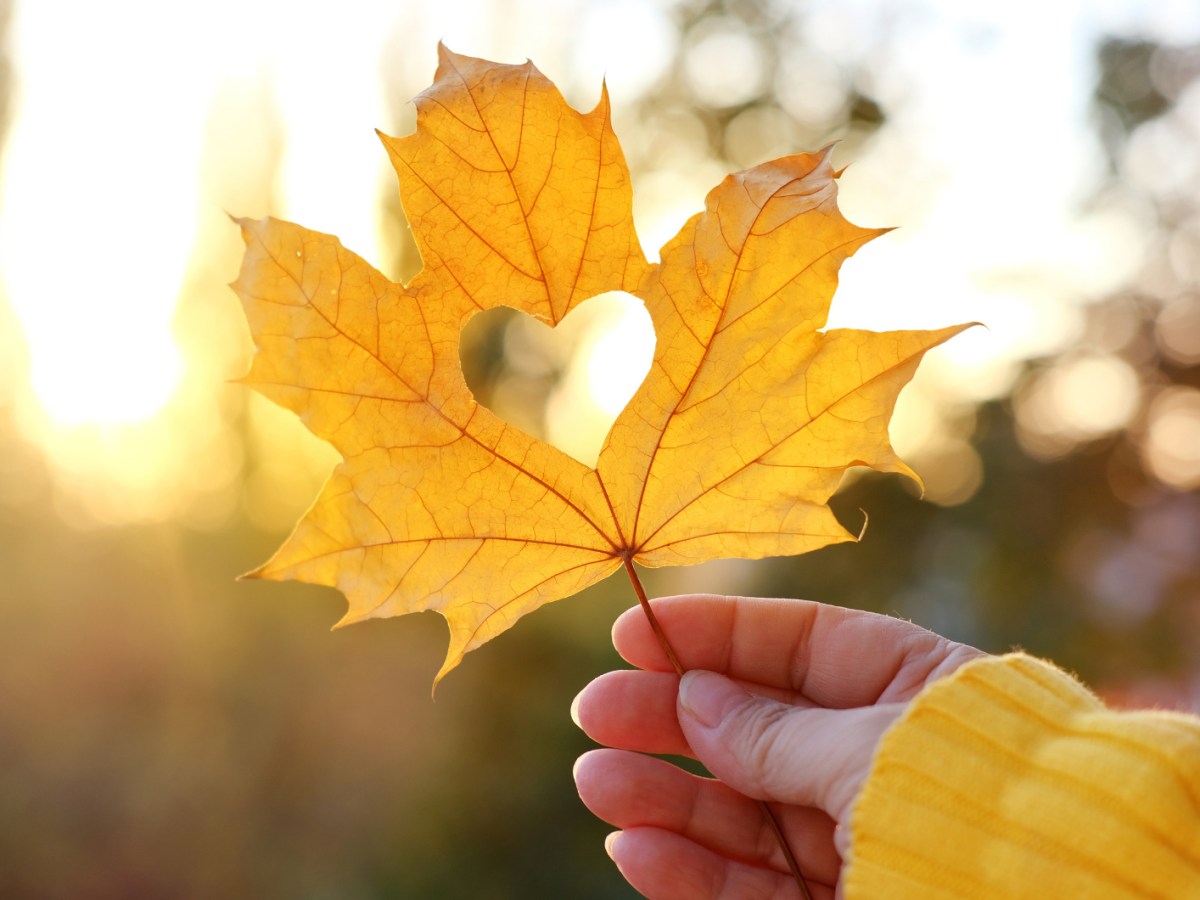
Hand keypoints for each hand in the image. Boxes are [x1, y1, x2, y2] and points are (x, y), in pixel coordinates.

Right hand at [571, 594, 983, 898]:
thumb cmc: (979, 812)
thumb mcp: (872, 751)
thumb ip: (776, 731)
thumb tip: (693, 694)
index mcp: (910, 691)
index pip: (797, 646)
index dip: (713, 634)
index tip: (633, 630)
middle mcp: (879, 761)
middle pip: (754, 730)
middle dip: (671, 720)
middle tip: (595, 712)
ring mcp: (857, 840)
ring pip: (741, 813)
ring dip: (665, 800)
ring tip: (598, 783)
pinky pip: (752, 887)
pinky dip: (690, 872)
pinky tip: (636, 850)